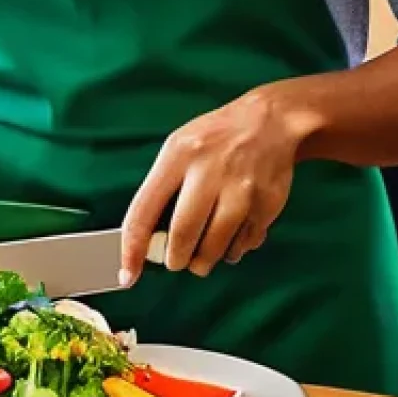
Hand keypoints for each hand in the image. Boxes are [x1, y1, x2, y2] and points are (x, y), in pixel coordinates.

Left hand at [119, 86, 317, 284]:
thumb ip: (162, 188)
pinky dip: (232, 250)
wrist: (271, 121)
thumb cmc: (216, 138)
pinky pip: (243, 245)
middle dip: (176, 259)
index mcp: (178, 155)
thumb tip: (147, 239)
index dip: (132, 248)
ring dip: (203, 261)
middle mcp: (209, 171)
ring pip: (215, 248)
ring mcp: (241, 189)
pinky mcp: (266, 204)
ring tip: (201, 254)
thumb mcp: (179, 147)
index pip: (144, 211)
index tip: (126, 275)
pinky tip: (230, 235)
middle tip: (176, 261)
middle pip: (183, 235)